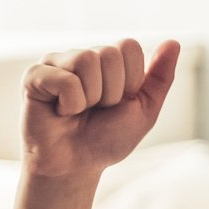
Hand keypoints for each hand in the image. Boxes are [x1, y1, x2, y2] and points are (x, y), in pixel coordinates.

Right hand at [21, 38, 181, 179]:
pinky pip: (65, 79)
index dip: (131, 80)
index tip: (119, 101)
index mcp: (108, 60)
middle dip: (112, 90)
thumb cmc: (108, 138)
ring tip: (79, 110)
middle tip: (97, 109)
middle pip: (110, 52)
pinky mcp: (34, 76)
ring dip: (92, 96)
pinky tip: (61, 112)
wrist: (76, 165)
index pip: (129, 46)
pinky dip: (71, 103)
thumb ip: (160, 76)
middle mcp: (82, 56)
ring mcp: (56, 63)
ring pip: (86, 60)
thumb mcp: (145, 109)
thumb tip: (173, 42)